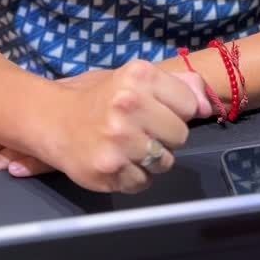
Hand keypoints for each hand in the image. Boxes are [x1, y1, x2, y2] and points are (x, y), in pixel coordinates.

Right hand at [0, 61, 211, 191]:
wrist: (52, 120)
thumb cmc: (98, 98)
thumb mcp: (133, 80)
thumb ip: (173, 88)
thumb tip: (207, 106)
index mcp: (138, 76)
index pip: (188, 105)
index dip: (175, 111)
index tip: (156, 111)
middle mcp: (129, 105)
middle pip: (179, 136)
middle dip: (164, 137)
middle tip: (140, 131)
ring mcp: (119, 140)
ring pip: (164, 162)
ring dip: (151, 160)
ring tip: (128, 147)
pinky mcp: (109, 170)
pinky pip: (143, 182)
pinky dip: (134, 177)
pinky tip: (117, 162)